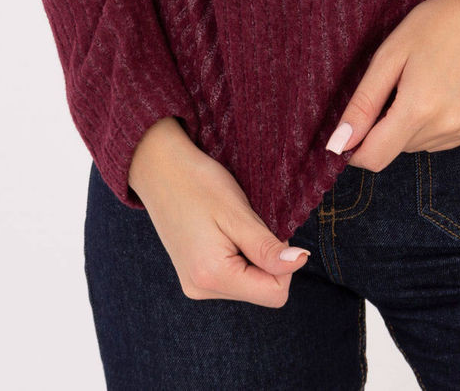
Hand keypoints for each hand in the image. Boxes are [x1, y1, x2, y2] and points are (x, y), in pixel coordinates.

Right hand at [129, 118, 310, 307]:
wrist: (158, 167)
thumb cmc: (198, 183)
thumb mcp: (238, 213)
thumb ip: (268, 247)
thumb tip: (300, 263)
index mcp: (213, 277)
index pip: (275, 293)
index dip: (283, 260)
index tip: (266, 227)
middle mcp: (201, 290)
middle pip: (262, 289)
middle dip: (266, 257)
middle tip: (246, 222)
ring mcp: (195, 285)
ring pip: (248, 283)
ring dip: (252, 255)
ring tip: (231, 224)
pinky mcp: (194, 276)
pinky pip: (232, 276)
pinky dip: (238, 254)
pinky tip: (222, 230)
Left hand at [326, 0, 459, 170]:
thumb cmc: (434, 25)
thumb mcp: (390, 55)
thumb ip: (363, 103)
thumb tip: (339, 143)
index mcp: (418, 109)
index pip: (375, 158)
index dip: (355, 150)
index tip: (349, 133)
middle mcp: (445, 127)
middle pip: (397, 149)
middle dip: (385, 126)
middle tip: (396, 85)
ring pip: (419, 145)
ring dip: (410, 126)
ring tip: (422, 84)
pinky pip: (443, 140)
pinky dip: (433, 124)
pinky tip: (441, 92)